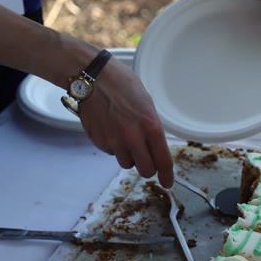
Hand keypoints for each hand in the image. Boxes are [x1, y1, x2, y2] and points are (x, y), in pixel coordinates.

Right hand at [77, 57, 173, 187]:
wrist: (93, 77)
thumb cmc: (123, 85)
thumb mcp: (147, 105)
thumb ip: (152, 129)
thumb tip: (155, 148)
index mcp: (151, 126)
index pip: (163, 161)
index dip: (167, 176)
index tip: (168, 183)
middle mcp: (133, 137)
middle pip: (145, 170)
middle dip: (148, 168)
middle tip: (147, 160)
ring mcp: (114, 141)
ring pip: (127, 164)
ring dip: (130, 157)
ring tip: (126, 137)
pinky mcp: (99, 141)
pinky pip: (111, 153)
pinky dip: (114, 147)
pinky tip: (112, 129)